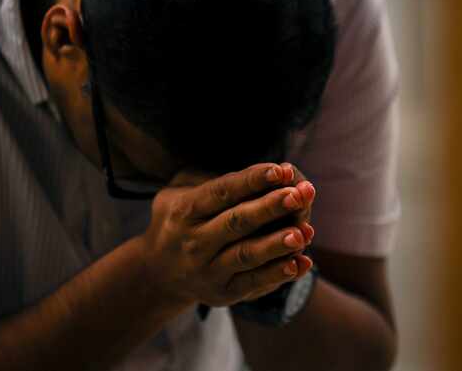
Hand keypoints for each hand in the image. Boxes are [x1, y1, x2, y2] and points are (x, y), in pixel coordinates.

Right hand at [137, 163, 313, 308]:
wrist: (157, 273)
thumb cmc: (179, 219)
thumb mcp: (178, 191)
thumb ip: (209, 176)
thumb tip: (254, 169)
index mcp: (185, 210)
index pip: (222, 192)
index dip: (252, 180)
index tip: (281, 170)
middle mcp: (195, 241)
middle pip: (237, 222)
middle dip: (271, 207)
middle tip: (300, 194)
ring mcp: (208, 270)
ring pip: (246, 255)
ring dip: (277, 244)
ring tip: (304, 232)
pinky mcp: (223, 293)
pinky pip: (253, 284)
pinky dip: (278, 274)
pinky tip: (301, 262)